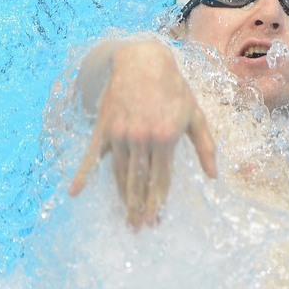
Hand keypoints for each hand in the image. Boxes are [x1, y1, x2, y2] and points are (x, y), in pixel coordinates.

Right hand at [68, 41, 216, 228]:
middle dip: (139, 207)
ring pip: (120, 173)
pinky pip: (92, 156)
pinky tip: (75, 192)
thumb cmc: (173, 88)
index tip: (156, 220)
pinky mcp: (104, 128)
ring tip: (124, 217)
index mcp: (166, 137)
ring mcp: (120, 134)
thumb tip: (213, 175)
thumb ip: (205, 145)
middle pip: (140, 181)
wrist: (143, 61)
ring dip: (122, 198)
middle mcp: (142, 138)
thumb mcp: (195, 114)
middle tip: (137, 228)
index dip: (159, 201)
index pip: (161, 178)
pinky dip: (83, 174)